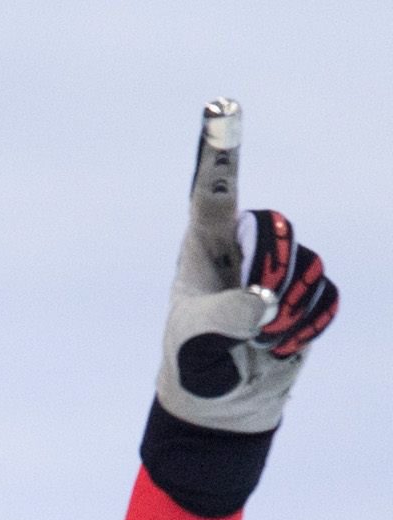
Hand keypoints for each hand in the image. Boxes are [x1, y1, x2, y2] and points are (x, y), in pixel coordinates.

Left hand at [156, 99, 337, 434]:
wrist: (221, 411)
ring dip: (286, 312)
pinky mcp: (304, 296)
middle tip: (254, 314)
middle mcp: (242, 250)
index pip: (211, 193)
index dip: (218, 153)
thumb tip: (264, 299)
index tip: (220, 109)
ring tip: (258, 340)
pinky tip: (280, 345)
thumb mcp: (197, 345)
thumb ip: (227, 316)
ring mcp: (278, 271)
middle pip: (274, 227)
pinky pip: (324, 296)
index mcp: (202, 249)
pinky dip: (305, 328)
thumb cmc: (195, 369)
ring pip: (305, 264)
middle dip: (270, 271)